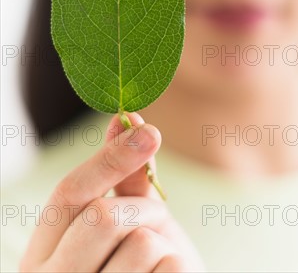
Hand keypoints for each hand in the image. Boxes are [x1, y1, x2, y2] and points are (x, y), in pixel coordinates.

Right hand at [20, 112, 205, 271]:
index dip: (108, 158)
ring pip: (141, 243)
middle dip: (142, 210)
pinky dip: (177, 265)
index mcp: (42, 256)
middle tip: (156, 222)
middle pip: (102, 216)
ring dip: (162, 242)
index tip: (147, 130)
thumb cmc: (136, 267)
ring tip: (156, 262)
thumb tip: (125, 118)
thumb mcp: (124, 224)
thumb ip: (123, 180)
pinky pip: (169, 267)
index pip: (68, 193)